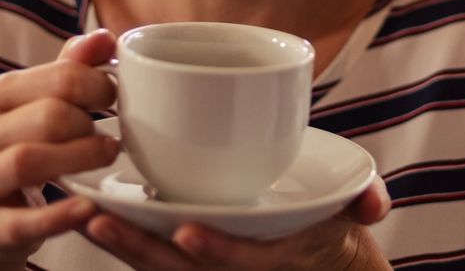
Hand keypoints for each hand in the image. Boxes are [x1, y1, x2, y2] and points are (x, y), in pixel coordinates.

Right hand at [0, 30, 119, 269]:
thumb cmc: (17, 148)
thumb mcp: (33, 105)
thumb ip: (65, 71)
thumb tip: (103, 38)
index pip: (59, 78)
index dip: (99, 85)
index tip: (112, 98)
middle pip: (50, 116)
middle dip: (90, 124)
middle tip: (109, 136)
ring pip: (28, 159)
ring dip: (81, 158)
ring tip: (105, 157)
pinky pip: (18, 223)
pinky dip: (57, 216)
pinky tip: (86, 207)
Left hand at [82, 176, 392, 269]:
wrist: (319, 264)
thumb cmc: (328, 229)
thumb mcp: (353, 216)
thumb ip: (365, 201)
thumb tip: (377, 205)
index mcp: (277, 257)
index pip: (247, 261)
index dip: (219, 249)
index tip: (188, 229)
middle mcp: (238, 269)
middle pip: (184, 270)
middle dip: (143, 249)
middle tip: (103, 219)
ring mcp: (213, 269)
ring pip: (161, 268)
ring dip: (123, 246)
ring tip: (86, 217)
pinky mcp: (192, 264)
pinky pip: (155, 263)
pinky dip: (125, 245)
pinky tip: (94, 220)